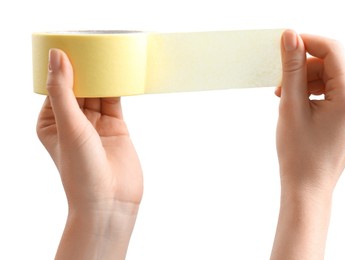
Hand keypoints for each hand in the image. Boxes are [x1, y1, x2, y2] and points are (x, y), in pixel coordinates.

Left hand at [37, 49, 142, 258]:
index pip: (56, 85)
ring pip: (98, 91)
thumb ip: (63, 91)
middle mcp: (72, 121)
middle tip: (93, 44)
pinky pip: (115, 100)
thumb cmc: (81, 171)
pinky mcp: (116, 126)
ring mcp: (95, 123)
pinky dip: (117, 86)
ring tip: (107, 52)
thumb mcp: (68, 126)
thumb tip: (56, 56)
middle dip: (85, 67)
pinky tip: (120, 71)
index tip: (73, 43)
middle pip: (79, 86)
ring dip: (102, 75)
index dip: (64, 65)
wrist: (110, 202)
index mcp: (51, 121)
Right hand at [270, 30, 344, 259]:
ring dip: (307, 78)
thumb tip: (291, 36)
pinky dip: (315, 90)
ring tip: (285, 96)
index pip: (334, 50)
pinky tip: (298, 102)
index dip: (308, 41)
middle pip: (333, 62)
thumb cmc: (300, 155)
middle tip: (280, 82)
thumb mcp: (291, 105)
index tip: (286, 44)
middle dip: (304, 66)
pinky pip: (335, 89)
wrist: (308, 188)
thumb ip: (292, 67)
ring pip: (332, 75)